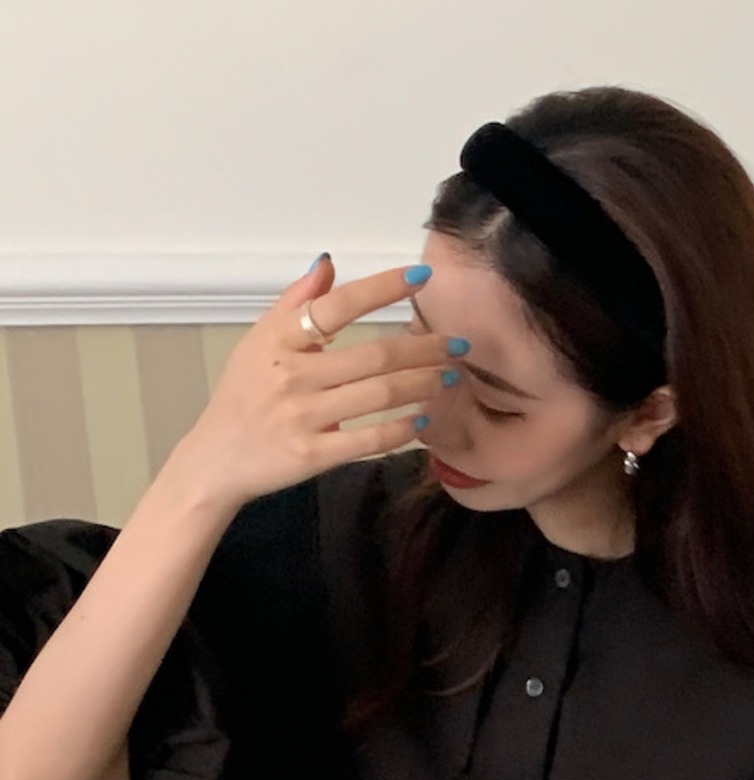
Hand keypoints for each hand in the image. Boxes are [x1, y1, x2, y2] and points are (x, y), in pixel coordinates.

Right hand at [168, 257, 460, 509]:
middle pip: (373, 356)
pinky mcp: (312, 455)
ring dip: (422, 385)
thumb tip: (328, 264)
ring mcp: (303, 417)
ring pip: (378, 395)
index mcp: (279, 340)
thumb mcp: (257, 342)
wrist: (215, 460)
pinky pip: (369, 441)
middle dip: (422, 348)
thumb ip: (294, 303)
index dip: (382, 289)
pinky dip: (401, 430)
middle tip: (456, 346)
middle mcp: (292, 376)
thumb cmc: (242, 397)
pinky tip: (423, 420)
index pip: (338, 306)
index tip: (421, 278)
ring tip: (448, 377)